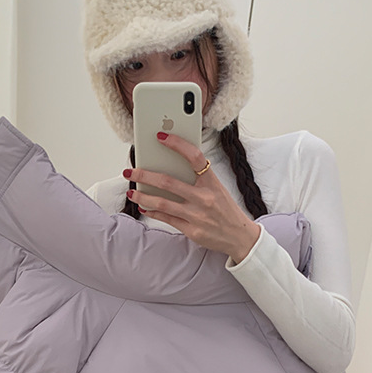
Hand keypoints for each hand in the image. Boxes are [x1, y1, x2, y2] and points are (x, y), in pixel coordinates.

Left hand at [124, 132, 260, 263]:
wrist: (240, 236)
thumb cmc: (225, 209)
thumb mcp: (217, 188)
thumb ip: (198, 178)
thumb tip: (169, 166)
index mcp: (212, 182)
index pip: (194, 157)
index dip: (177, 144)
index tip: (160, 137)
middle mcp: (204, 198)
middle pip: (168, 182)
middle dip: (144, 175)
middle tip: (131, 171)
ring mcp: (197, 215)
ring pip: (162, 203)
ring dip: (142, 197)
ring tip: (131, 192)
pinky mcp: (192, 230)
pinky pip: (166, 219)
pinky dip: (152, 212)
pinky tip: (143, 207)